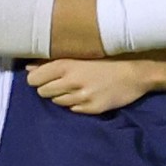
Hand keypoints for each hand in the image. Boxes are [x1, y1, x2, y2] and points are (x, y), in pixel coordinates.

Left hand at [25, 58, 158, 114]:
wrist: (135, 73)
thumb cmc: (107, 60)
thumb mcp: (80, 56)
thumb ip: (53, 62)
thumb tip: (29, 68)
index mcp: (67, 65)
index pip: (34, 79)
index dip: (36, 79)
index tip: (42, 78)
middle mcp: (72, 82)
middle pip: (43, 92)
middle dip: (48, 88)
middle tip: (60, 83)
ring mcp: (82, 97)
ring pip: (57, 102)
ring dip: (62, 96)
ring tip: (75, 88)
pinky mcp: (92, 108)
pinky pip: (72, 109)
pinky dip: (75, 103)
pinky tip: (85, 95)